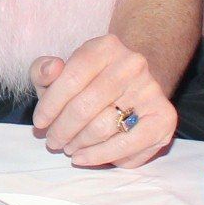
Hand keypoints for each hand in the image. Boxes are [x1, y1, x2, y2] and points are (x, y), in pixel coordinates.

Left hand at [29, 37, 173, 167]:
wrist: (132, 87)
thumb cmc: (87, 82)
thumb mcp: (60, 71)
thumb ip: (44, 70)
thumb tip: (51, 69)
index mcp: (106, 47)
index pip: (70, 78)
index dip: (50, 105)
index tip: (39, 124)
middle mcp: (133, 64)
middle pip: (86, 106)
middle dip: (63, 129)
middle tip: (53, 142)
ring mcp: (152, 90)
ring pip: (104, 127)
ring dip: (80, 144)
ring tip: (69, 149)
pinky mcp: (164, 117)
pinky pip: (128, 145)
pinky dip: (102, 156)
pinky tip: (85, 157)